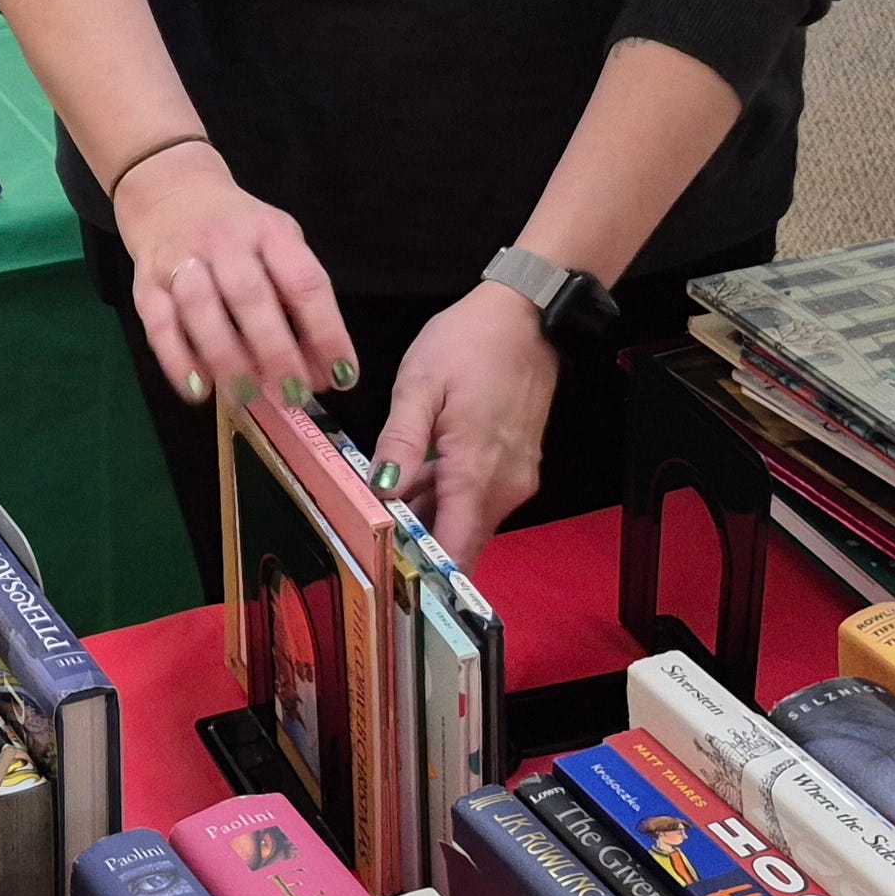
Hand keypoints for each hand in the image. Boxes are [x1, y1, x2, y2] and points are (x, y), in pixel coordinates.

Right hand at [112, 142, 355, 413]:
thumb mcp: (278, 244)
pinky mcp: (146, 282)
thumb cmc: (238, 230)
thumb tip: (319, 370)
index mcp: (270, 231)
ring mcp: (181, 259)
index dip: (327, 331)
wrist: (169, 191)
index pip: (304, 282)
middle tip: (293, 396)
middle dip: (276, 352)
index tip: (341, 375)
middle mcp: (226, 241)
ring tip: (249, 398)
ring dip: (228, 360)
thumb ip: (297, 300)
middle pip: (251, 298)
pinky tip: (198, 391)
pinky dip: (177, 360)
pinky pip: (159, 324)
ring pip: (202, 311)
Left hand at [370, 281, 558, 563]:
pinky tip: (412, 480)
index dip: (423, 572)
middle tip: (369, 544)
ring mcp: (515, 478)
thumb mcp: (419, 384)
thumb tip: (380, 490)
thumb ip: (400, 441)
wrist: (525, 316)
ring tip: (381, 506)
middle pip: (459, 541)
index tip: (387, 579)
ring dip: (428, 520)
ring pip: (467, 521)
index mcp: (477, 471)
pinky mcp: (517, 467)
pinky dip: (446, 499)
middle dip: (418, 549)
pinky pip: (477, 499)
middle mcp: (504, 487)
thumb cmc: (470, 343)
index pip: (455, 549)